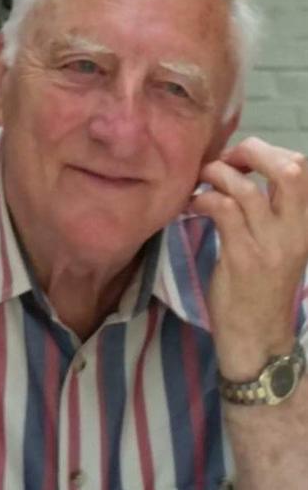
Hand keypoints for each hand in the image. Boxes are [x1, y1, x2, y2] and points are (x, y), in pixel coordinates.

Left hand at [190, 137, 307, 379]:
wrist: (258, 337)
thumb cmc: (263, 287)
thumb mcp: (281, 244)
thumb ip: (272, 210)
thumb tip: (241, 169)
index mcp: (306, 224)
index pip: (302, 169)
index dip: (270, 152)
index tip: (242, 160)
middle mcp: (295, 231)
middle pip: (289, 169)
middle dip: (252, 152)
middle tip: (225, 161)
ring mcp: (270, 245)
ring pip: (247, 189)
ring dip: (218, 175)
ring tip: (202, 182)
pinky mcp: (243, 258)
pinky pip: (224, 211)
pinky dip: (203, 199)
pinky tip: (193, 206)